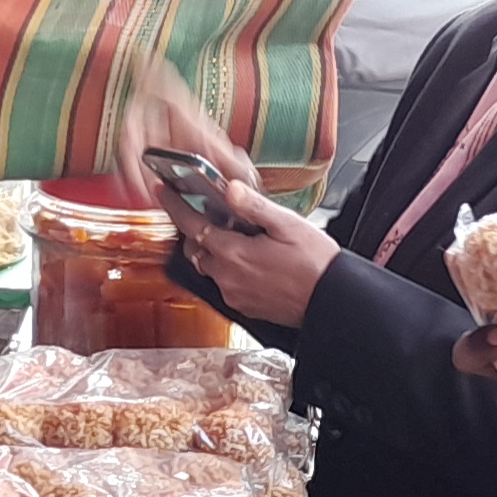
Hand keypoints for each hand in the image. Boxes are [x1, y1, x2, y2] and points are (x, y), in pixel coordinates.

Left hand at [169, 171, 339, 330]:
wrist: (332, 302)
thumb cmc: (316, 264)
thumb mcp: (288, 225)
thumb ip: (254, 207)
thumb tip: (230, 189)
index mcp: (234, 253)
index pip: (191, 226)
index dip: (175, 207)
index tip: (164, 193)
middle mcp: (228, 277)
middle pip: (195, 249)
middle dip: (194, 230)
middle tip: (202, 213)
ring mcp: (234, 295)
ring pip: (209, 268)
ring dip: (211, 251)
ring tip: (230, 236)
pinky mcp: (244, 307)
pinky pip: (224, 284)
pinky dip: (226, 269)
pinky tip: (247, 260)